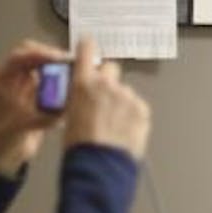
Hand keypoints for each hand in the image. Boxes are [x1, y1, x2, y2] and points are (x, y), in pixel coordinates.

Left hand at [0, 38, 68, 177]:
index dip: (39, 54)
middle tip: (70, 63)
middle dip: (50, 57)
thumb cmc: (4, 140)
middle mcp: (11, 78)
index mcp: (0, 81)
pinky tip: (71, 86)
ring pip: (41, 65)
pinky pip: (47, 79)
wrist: (3, 154)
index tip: (59, 58)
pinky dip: (59, 80)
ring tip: (73, 72)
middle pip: (31, 55)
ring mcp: (22, 85)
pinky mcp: (33, 93)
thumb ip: (43, 117)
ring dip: (56, 67)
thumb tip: (67, 107)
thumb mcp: (22, 127)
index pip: (18, 57)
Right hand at [64, 37, 150, 159]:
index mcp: (83, 83)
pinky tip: (124, 131)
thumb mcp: (70, 115)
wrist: (99, 166)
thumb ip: (79, 96)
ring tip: (114, 125)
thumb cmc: (79, 147)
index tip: (88, 45)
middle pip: (111, 68)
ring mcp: (127, 96)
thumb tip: (84, 93)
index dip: (87, 47)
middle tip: (104, 99)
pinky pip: (137, 106)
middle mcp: (107, 84)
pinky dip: (133, 115)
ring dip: (121, 102)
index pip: (86, 49)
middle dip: (108, 79)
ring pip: (125, 91)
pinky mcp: (142, 109)